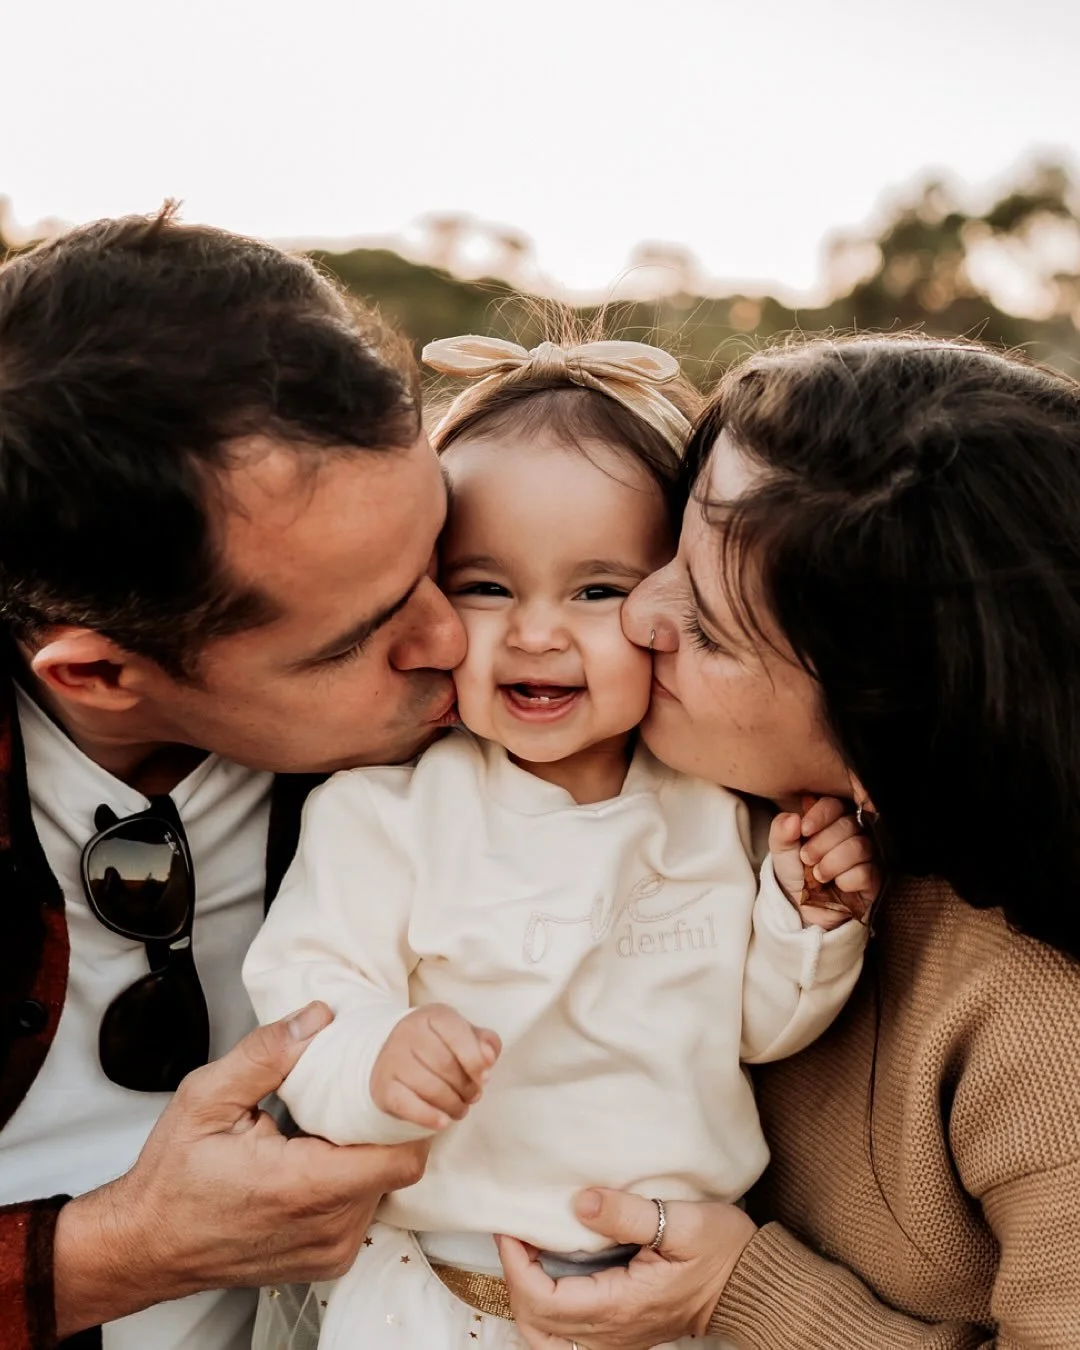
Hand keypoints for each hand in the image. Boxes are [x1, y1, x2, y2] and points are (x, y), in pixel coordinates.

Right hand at [53, 1002, 428, 1336]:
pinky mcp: (327, 1261)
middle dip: (381, 1126)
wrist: (146, 1246)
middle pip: (395, 1165)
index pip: (401, 1155)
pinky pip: (363, 1210)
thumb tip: (317, 1017)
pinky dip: (350, 1181)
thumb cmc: (172, 1179)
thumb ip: (267, 1053)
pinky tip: (316, 1160)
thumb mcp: (206, 1097)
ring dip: (364, 1153)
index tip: (388, 1084)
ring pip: (383, 1187)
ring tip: (326, 1127)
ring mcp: (330, 1251)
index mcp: (304, 1186)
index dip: (406, 1115)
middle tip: (352, 1096)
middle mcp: (327, 1228)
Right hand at [370, 1003, 500, 1129]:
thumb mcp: (465, 1036)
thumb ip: (486, 1042)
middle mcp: (408, 1032)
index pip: (457, 1034)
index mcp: (433, 1015)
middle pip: (445, 1065)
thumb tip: (490, 1056)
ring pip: (430, 1088)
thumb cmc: (440, 1046)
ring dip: (453, 1104)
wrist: (395, 1056)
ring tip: (460, 1108)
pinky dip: (429, 1117)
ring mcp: (393, 1058)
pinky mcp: (383, 1086)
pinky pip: (407, 1105)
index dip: (475, 1060)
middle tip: (473, 1096)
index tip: (485, 1078)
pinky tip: (443, 1122)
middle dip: (466, 1087)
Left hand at [497, 1189, 755, 1349]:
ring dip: (527, 1300)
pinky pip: (567, 1336)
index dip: (517, 1265)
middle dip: (514, 1281)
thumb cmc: (722, 1250)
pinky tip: (550, 1274)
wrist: (749, 1285)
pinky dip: (546, 1310)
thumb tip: (580, 1203)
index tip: (512, 1227)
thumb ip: (628, 1214)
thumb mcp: (682, 1221)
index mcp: (621, 1305)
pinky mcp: (621, 1332)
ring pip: (548, 1339)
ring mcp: (616, 1337)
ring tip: (527, 1256)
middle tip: (516, 1238)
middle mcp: (613, 1331)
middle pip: (536, 1326)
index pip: (545, 1300)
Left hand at [770, 796, 879, 927]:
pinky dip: (845, 881)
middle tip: (807, 859)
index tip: (804, 830)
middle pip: (848, 825)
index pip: (833, 805)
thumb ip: (781, 831)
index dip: (819, 815)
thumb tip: (793, 818)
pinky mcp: (873, 878)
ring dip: (831, 863)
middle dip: (821, 844)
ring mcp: (866, 855)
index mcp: (831, 820)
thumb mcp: (781, 851)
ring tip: (817, 875)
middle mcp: (853, 833)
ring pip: (859, 847)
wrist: (804, 907)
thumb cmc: (796, 872)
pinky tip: (837, 886)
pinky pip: (865, 872)